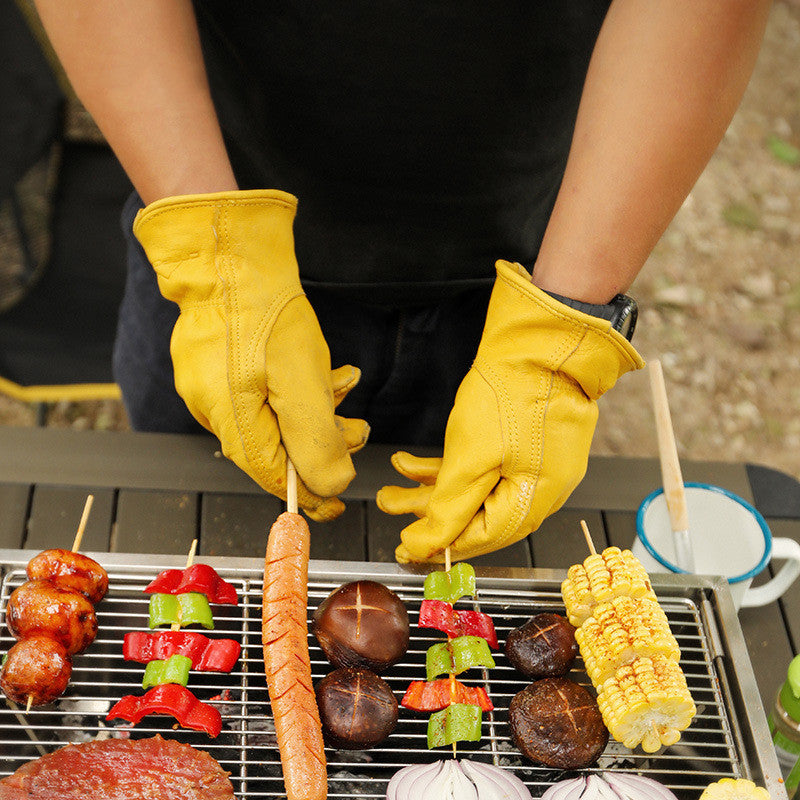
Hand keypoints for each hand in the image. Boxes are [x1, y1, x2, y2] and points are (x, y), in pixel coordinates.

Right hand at [133, 189, 369, 520]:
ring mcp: (212, 383)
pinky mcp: (219, 361)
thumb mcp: (303, 380)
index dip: (309, 493)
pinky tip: (324, 369)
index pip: (272, 477)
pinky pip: (264, 390)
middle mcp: (214, 408)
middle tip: (356, 430)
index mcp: (230, 420)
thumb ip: (316, 439)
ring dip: (317, 408)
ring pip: (274, 415)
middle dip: (323, 441)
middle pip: (276, 447)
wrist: (231, 251)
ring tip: (344, 385)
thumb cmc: (265, 310)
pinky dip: (298, 387)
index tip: (336, 506)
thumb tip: (331, 485)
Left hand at [377, 260, 643, 561]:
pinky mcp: (522, 444)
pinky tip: (413, 460)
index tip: (404, 546)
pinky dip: (448, 465)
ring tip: (393, 480)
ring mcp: (531, 466)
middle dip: (426, 511)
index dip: (438, 545)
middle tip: (391, 507)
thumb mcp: (472, 460)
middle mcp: (536, 491)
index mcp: (531, 503)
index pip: (479, 540)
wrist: (541, 343)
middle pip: (474, 516)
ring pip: (473, 489)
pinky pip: (481, 466)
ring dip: (430, 486)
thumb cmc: (515, 396)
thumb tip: (427, 546)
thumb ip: (450, 508)